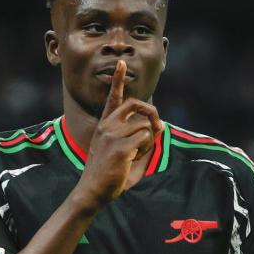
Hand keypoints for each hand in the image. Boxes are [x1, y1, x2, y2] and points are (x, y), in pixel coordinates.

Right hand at [77, 60, 163, 203]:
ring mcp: (112, 135)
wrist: (93, 190)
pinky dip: (147, 148)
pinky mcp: (120, 147)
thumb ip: (140, 137)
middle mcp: (107, 126)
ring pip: (145, 126)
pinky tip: (134, 159)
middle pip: (136, 104)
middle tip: (157, 126)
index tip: (122, 62)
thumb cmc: (109, 173)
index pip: (112, 98)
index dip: (118, 80)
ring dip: (149, 142)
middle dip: (151, 111)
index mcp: (105, 125)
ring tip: (137, 155)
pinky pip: (146, 138)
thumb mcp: (123, 151)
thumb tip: (160, 126)